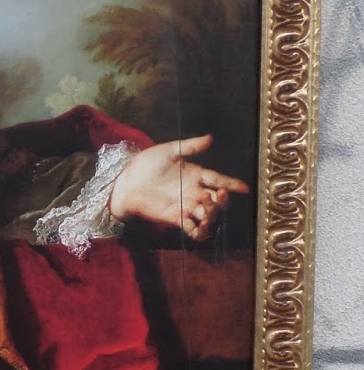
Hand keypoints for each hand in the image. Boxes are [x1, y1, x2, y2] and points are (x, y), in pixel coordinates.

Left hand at [108, 134, 248, 240]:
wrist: (125, 181)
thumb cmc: (145, 164)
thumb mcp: (168, 151)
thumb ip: (190, 146)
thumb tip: (210, 138)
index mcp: (196, 174)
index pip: (219, 179)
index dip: (232, 184)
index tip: (244, 188)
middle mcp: (194, 192)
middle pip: (217, 200)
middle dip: (222, 200)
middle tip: (218, 195)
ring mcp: (185, 206)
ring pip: (208, 215)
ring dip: (212, 215)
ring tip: (206, 209)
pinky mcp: (175, 218)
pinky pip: (192, 230)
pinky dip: (200, 232)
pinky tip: (202, 229)